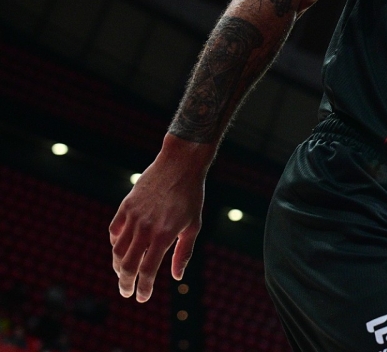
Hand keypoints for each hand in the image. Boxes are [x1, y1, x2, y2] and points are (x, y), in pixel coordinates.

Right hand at [109, 135, 210, 301]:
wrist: (179, 165)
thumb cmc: (191, 197)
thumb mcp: (194, 226)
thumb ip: (184, 253)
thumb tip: (176, 277)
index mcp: (164, 235)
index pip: (148, 270)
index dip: (143, 288)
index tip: (141, 298)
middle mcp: (145, 228)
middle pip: (128, 264)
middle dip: (125, 283)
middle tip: (126, 293)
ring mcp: (133, 216)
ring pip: (117, 249)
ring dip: (118, 266)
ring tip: (123, 274)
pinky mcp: (125, 206)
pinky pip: (114, 231)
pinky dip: (114, 244)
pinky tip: (120, 250)